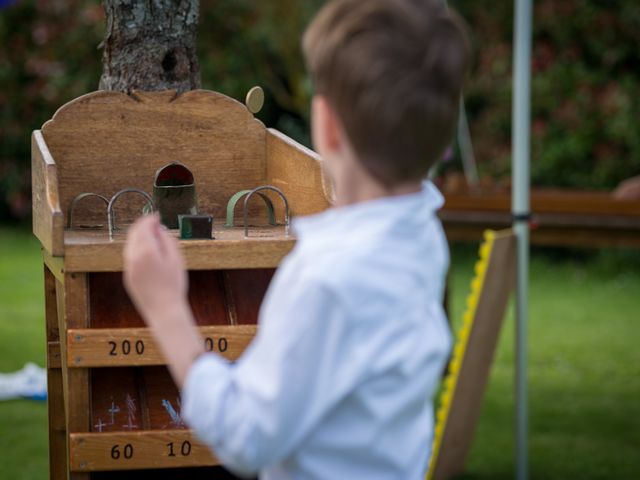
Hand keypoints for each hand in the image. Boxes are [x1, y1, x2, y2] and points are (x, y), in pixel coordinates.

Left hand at [123, 214, 203, 386]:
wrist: (164, 311)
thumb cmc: (174, 285)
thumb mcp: (177, 259)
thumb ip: (167, 240)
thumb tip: (159, 229)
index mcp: (146, 251)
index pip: (143, 227)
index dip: (150, 219)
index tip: (156, 215)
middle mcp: (133, 258)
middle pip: (133, 234)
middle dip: (142, 226)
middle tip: (153, 222)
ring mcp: (128, 268)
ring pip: (129, 245)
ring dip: (138, 237)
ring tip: (151, 236)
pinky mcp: (128, 277)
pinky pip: (130, 257)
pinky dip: (136, 249)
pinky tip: (147, 252)